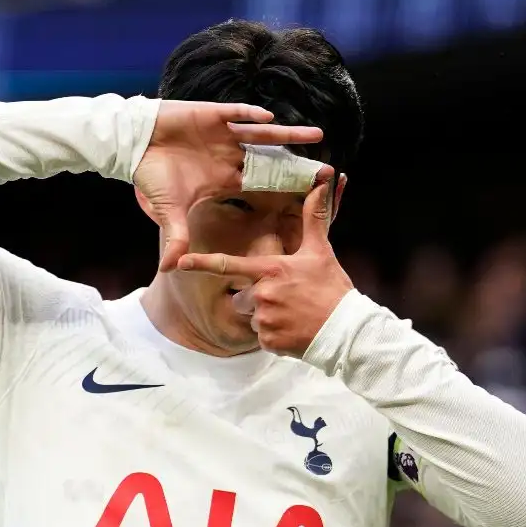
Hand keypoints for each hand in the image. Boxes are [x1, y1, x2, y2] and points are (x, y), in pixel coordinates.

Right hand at [134, 100, 323, 272]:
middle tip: (327, 169)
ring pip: (263, 135)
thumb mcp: (168, 209)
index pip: (263, 186)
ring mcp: (224, 135)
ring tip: (318, 134)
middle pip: (273, 160)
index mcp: (228, 179)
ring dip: (288, 135)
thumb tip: (170, 268)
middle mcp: (232, 156)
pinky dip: (250, 116)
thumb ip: (176, 236)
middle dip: (298, 165)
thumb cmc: (153, 174)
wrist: (132, 144)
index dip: (286, 191)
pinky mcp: (212, 116)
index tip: (310, 197)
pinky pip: (236, 115)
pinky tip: (269, 119)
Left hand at [175, 167, 351, 356]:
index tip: (179, 263)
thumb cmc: (333, 289)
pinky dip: (276, 336)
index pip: (228, 265)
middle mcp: (261, 294)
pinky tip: (294, 331)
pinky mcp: (269, 341)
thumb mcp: (321, 252)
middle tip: (286, 300)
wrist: (347, 330)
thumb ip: (314, 219)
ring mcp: (264, 319)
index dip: (201, 263)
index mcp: (270, 270)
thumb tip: (321, 185)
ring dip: (267, 318)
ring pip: (252, 318)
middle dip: (256, 300)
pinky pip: (262, 338)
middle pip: (241, 297)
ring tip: (294, 316)